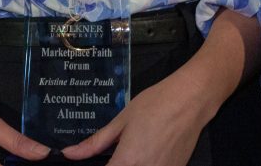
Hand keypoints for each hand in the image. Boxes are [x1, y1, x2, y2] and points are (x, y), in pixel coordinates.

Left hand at [59, 76, 207, 165]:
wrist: (190, 100)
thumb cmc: (155, 105)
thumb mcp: (121, 120)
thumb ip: (95, 142)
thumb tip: (70, 154)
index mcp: (127, 162)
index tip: (94, 162)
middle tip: (115, 155)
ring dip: (129, 165)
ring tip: (130, 153)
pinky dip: (145, 165)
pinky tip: (145, 154)